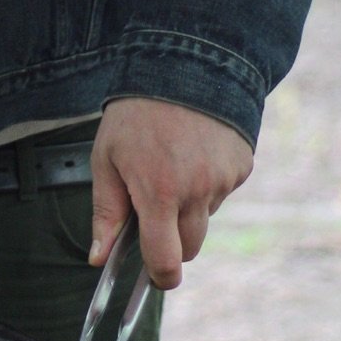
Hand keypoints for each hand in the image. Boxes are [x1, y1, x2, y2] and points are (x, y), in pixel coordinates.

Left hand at [89, 98, 252, 290]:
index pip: (166, 260)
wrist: (184, 64)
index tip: (156, 276)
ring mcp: (223, 179)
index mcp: (159, 193)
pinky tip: (194, 152)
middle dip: (173, 240)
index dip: (160, 276)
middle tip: (155, 208)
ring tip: (172, 165)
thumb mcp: (107, 158)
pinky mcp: (242, 166)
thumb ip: (106, 212)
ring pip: (205, 217)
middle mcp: (197, 191)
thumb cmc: (136, 113)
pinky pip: (222, 191)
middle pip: (191, 247)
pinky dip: (209, 183)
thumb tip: (99, 259)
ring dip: (190, 207)